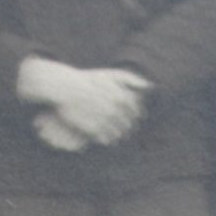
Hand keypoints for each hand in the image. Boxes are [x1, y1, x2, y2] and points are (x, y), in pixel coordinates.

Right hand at [16, 58, 149, 146]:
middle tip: (127, 131)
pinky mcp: (93, 129)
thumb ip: (131, 79)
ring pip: (117, 134)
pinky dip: (107, 140)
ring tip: (117, 137)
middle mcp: (114, 110)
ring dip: (118, 136)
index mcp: (121, 97)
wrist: (66, 87)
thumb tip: (149, 86)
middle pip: (128, 125)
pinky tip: (106, 139)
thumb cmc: (88, 80)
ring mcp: (104, 120)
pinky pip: (105, 139)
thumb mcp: (111, 74)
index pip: (136, 112)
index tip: (134, 119)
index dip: (136, 116)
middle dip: (128, 128)